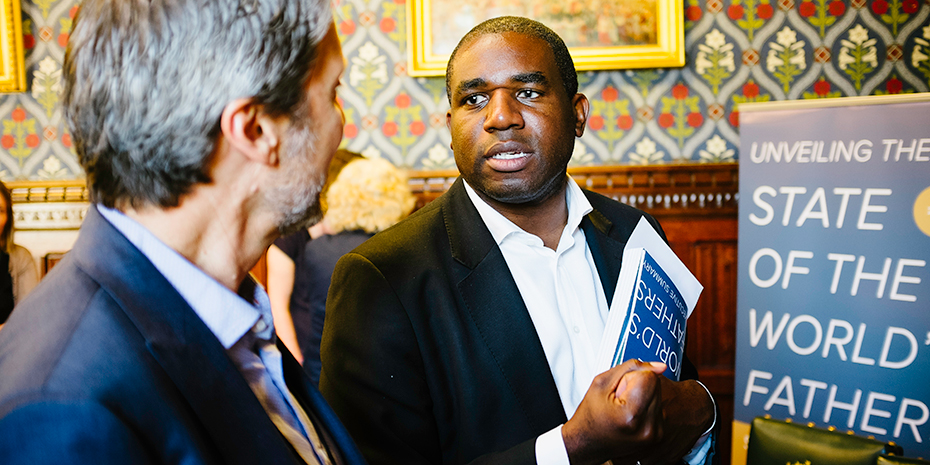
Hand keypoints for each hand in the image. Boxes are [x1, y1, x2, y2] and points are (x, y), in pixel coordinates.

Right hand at [562, 361, 714, 464]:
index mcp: (632, 415)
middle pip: (656, 386)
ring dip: (643, 396)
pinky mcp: (658, 436)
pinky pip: (658, 408)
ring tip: (624, 409)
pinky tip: (631, 416)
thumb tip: (660, 367)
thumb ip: (632, 368)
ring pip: (659, 396)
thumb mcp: (602, 382)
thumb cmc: (590, 415)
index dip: (631, 378)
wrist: (587, 443)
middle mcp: (647, 427)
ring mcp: (654, 434)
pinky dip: (646, 407)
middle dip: (639, 386)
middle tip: (620, 400)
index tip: (618, 390)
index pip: (650, 377)